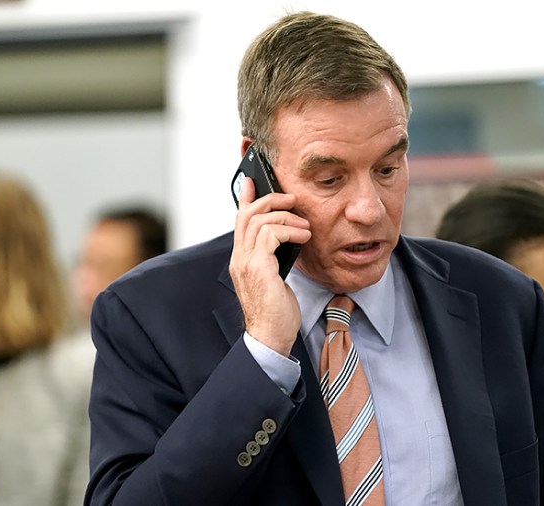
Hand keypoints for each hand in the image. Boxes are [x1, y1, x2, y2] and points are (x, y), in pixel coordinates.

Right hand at [229, 177, 310, 355]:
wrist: (271, 337)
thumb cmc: (276, 313)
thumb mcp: (275, 278)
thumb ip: (274, 258)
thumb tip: (286, 239)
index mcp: (242, 260)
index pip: (239, 221)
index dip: (246, 198)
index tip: (253, 182)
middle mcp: (239, 258)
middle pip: (247, 214)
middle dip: (270, 200)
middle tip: (292, 199)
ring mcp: (246, 263)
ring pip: (259, 220)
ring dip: (286, 216)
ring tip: (304, 226)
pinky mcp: (259, 267)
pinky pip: (270, 234)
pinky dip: (290, 230)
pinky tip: (304, 236)